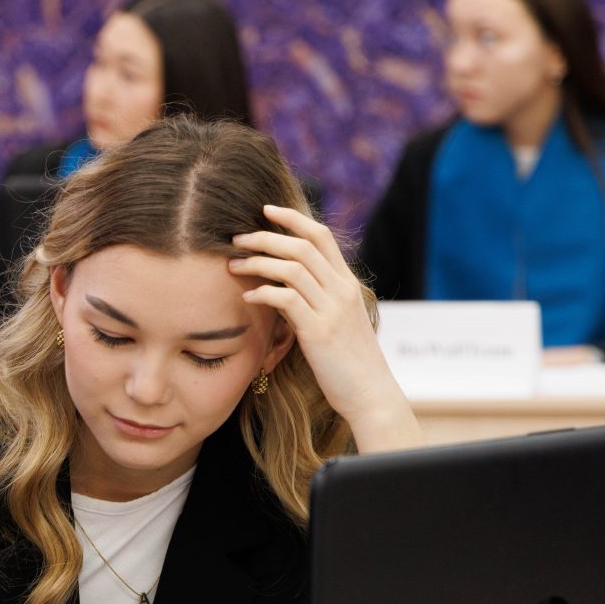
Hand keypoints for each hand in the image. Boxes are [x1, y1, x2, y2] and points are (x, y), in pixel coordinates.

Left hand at [230, 204, 421, 452]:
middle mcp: (341, 290)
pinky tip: (247, 296)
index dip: (293, 217)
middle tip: (237, 238)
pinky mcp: (318, 332)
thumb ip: (313, 299)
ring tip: (234, 265)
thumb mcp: (335, 322)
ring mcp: (331, 309)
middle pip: (302, 245)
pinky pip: (286, 298)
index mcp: (347, 284)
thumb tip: (280, 286)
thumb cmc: (349, 362)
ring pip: (292, 267)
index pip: (321, 235)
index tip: (265, 210)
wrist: (370, 393)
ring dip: (258, 261)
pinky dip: (262, 291)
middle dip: (265, 235)